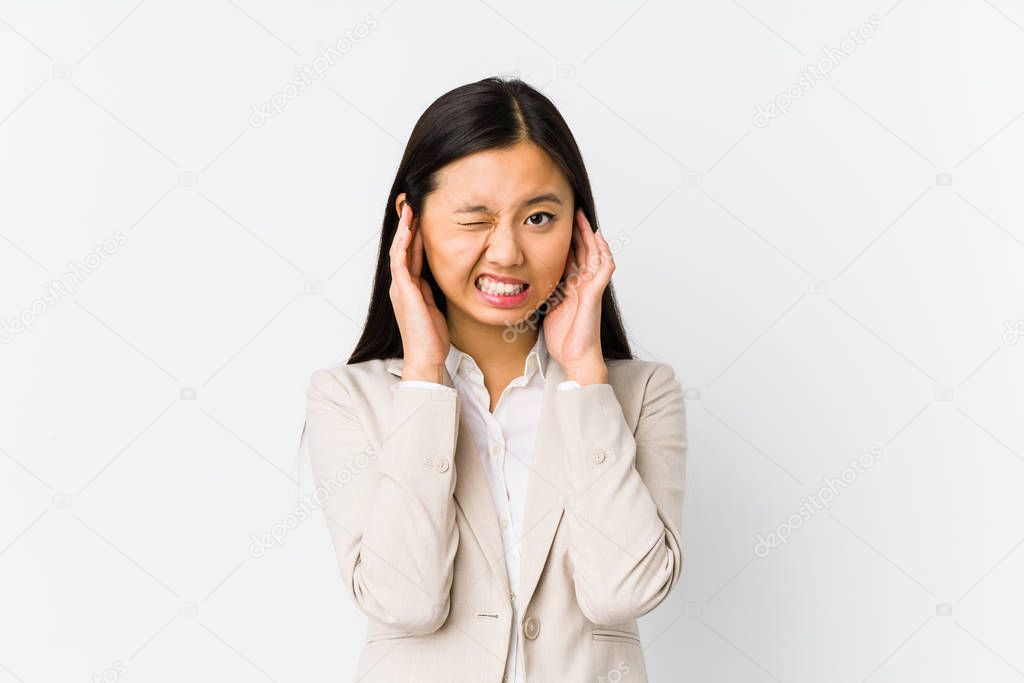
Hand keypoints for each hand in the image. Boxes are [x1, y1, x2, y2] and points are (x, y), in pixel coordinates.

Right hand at [389, 202, 449, 382]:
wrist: (426, 356)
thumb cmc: (431, 337)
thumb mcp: (435, 306)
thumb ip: (433, 289)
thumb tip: (442, 275)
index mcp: (410, 288)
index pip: (411, 256)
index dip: (416, 237)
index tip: (421, 219)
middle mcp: (402, 286)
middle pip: (403, 249)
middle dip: (408, 227)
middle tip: (412, 206)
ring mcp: (400, 288)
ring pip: (399, 251)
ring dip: (404, 230)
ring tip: (410, 211)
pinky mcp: (404, 291)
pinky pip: (400, 263)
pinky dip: (403, 246)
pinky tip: (408, 232)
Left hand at [543, 208, 610, 384]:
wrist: (574, 357)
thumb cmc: (563, 339)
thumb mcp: (548, 309)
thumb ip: (547, 293)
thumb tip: (533, 282)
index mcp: (572, 288)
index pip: (571, 258)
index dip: (567, 241)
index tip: (558, 225)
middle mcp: (584, 285)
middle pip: (584, 252)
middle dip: (579, 232)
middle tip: (573, 212)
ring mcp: (591, 288)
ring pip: (596, 255)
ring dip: (590, 236)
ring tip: (584, 218)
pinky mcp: (595, 294)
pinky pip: (604, 268)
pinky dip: (604, 252)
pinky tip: (599, 238)